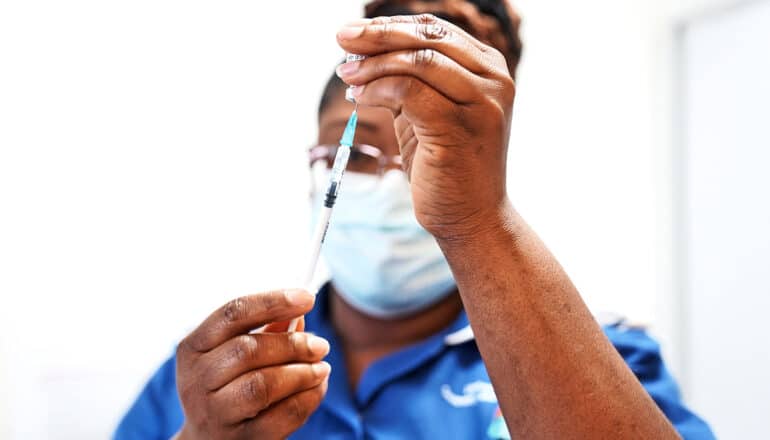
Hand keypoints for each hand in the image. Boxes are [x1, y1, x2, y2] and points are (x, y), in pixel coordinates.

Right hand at [175, 289, 329, 439]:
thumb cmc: (226, 386)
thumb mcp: (233, 355)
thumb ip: (266, 331)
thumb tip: (298, 313)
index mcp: (193, 348)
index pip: (233, 313)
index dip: (273, 302)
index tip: (307, 298)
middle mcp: (196, 380)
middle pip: (249, 350)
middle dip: (293, 344)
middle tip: (320, 345)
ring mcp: (215, 413)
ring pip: (263, 384)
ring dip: (302, 372)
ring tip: (322, 368)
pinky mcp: (240, 438)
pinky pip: (282, 415)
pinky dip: (308, 398)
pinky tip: (318, 388)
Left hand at [336, 14, 514, 239]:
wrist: (473, 217)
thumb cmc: (448, 166)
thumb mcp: (429, 112)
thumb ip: (410, 81)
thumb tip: (361, 51)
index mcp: (489, 70)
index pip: (435, 29)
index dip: (391, 24)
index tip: (354, 32)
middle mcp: (494, 80)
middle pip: (427, 38)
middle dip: (377, 35)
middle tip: (342, 39)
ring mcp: (482, 103)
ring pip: (417, 61)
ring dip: (373, 64)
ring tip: (347, 75)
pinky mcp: (459, 126)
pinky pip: (408, 91)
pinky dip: (377, 89)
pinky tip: (360, 97)